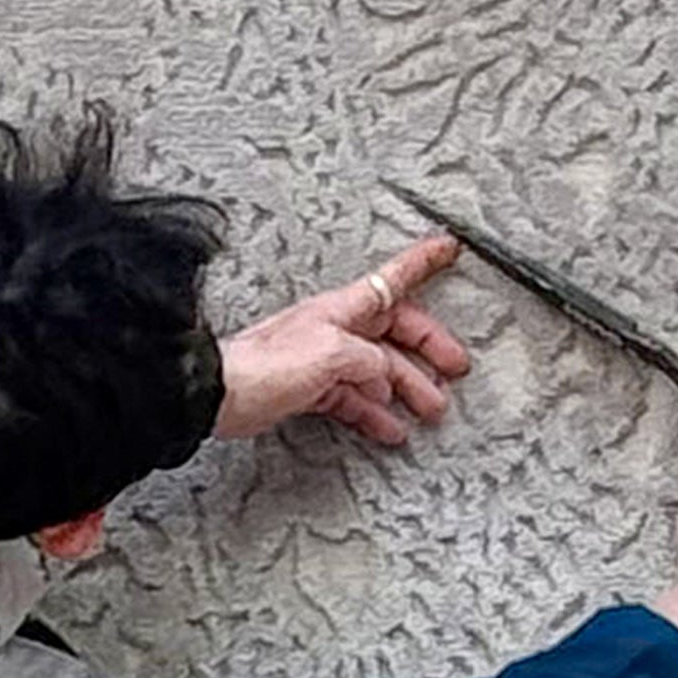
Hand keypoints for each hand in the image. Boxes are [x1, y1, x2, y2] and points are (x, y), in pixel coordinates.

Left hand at [212, 233, 472, 444]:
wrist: (223, 393)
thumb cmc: (266, 364)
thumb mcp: (332, 354)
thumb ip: (369, 361)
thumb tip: (384, 376)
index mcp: (344, 309)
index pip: (395, 278)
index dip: (424, 262)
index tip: (448, 248)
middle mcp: (337, 328)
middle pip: (396, 332)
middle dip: (429, 349)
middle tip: (454, 368)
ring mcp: (325, 358)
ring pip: (379, 370)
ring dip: (408, 389)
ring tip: (430, 409)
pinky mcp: (312, 387)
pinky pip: (355, 397)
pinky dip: (375, 413)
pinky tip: (390, 429)